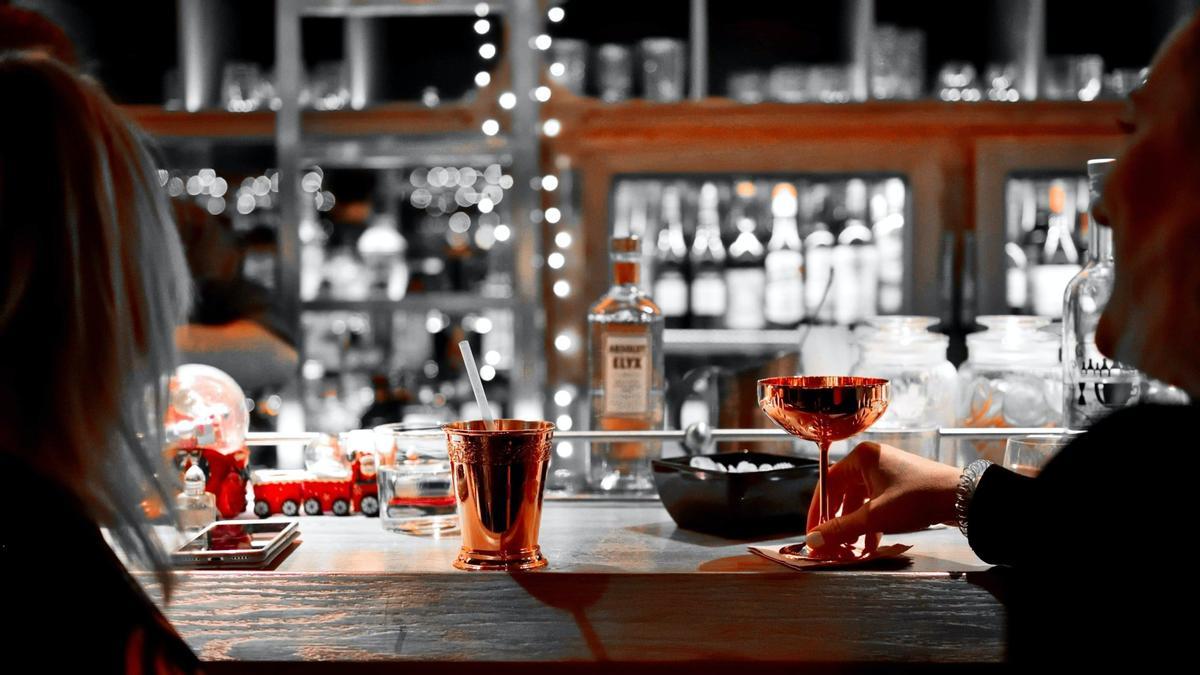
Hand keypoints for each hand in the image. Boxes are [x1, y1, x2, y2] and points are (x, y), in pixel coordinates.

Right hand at [806, 442, 961, 554]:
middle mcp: (872, 460)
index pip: (827, 482)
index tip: (813, 531)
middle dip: (838, 520)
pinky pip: (876, 502)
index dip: (818, 509)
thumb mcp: (875, 516)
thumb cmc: (918, 498)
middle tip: (830, 541)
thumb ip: (842, 528)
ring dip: (855, 524)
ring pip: (860, 500)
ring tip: (852, 546)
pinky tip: (872, 541)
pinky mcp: (900, 484)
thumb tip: (814, 539)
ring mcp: (887, 471)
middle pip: (843, 492)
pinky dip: (871, 521)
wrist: (962, 498)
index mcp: (862, 457)